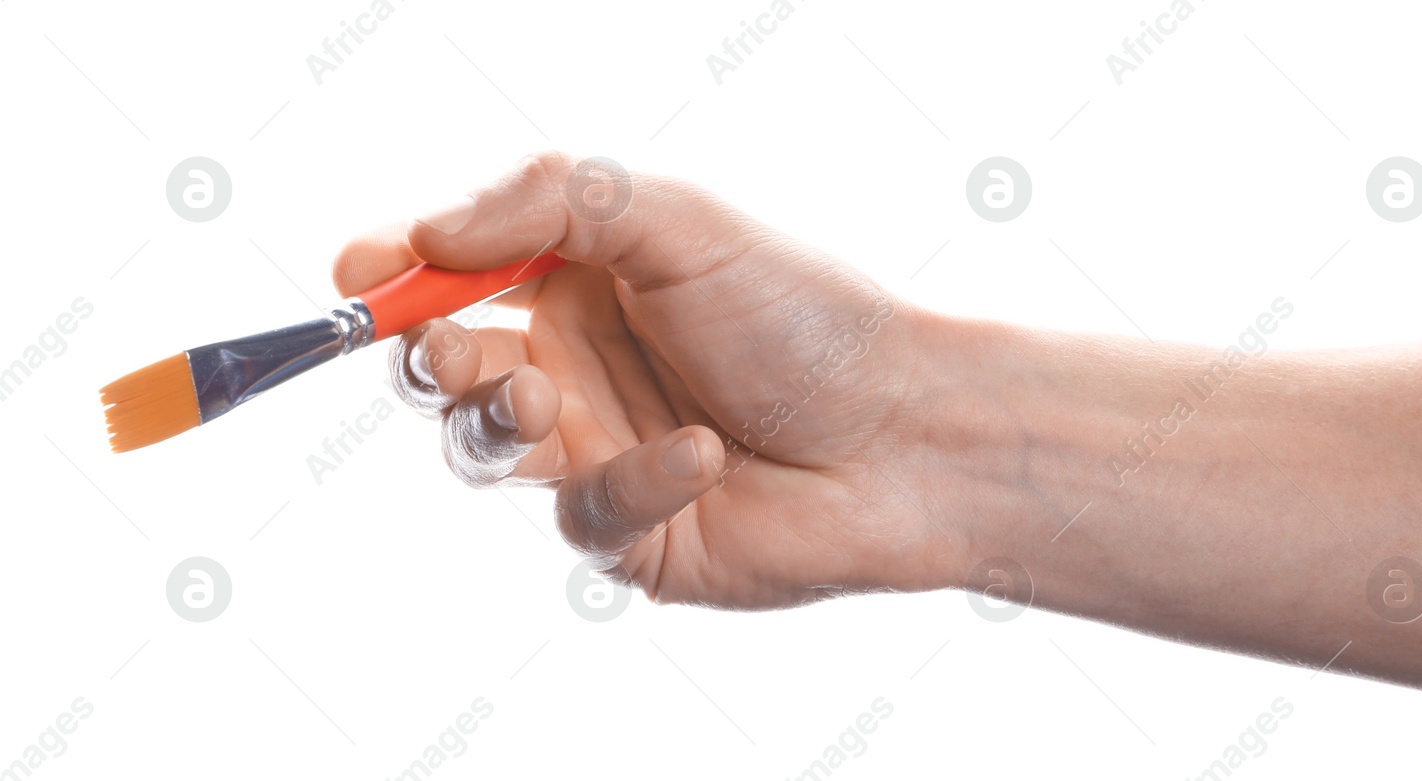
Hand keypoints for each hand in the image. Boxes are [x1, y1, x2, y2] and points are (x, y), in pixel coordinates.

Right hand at [332, 152, 962, 608]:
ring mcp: (594, 452)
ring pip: (480, 451)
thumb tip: (423, 235)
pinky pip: (583, 518)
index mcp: (576, 279)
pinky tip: (700, 456)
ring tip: (538, 398)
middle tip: (451, 352)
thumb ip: (552, 199)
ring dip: (490, 422)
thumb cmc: (806, 314)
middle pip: (440, 368)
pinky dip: (631, 485)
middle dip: (425, 359)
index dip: (391, 273)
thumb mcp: (679, 220)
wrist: (909, 431)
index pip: (448, 272)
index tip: (364, 273)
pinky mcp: (629, 534)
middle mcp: (573, 363)